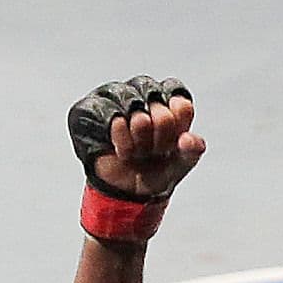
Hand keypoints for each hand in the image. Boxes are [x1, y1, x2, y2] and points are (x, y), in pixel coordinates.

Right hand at [70, 76, 202, 202]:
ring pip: (133, 103)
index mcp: (167, 101)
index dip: (179, 122)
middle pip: (156, 98)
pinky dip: (121, 138)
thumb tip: (189, 139)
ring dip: (140, 137)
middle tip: (154, 151)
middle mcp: (141, 92)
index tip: (175, 142)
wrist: (123, 189)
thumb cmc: (154, 169)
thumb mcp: (179, 163)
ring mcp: (115, 97)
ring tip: (137, 153)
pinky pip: (111, 115)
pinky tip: (123, 151)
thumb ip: (191, 150)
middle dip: (159, 134)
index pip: (178, 97)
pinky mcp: (91, 108)